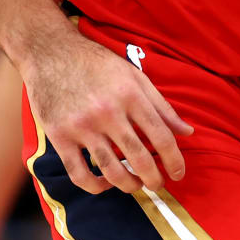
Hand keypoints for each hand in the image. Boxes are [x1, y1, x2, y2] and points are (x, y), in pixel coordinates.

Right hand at [21, 34, 191, 195]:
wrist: (51, 52)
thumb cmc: (98, 64)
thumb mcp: (135, 76)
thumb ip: (162, 106)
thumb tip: (188, 132)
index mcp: (131, 95)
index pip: (161, 136)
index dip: (174, 160)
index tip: (178, 173)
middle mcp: (108, 112)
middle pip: (139, 157)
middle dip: (154, 179)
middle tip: (158, 185)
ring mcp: (82, 126)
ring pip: (111, 170)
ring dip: (128, 185)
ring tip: (136, 185)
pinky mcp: (59, 136)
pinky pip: (78, 173)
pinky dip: (94, 186)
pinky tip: (104, 184)